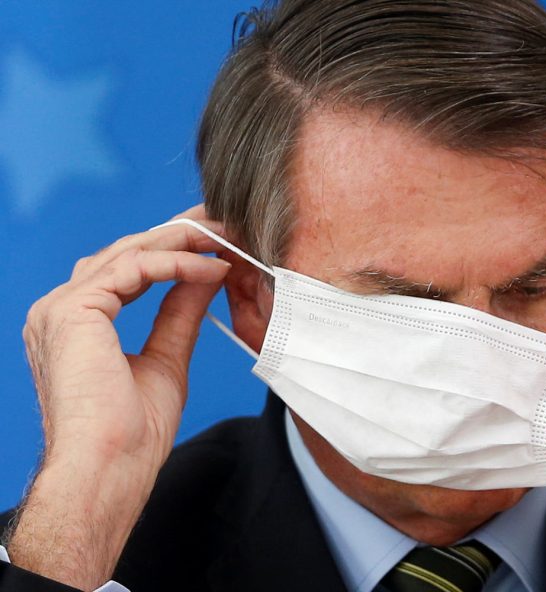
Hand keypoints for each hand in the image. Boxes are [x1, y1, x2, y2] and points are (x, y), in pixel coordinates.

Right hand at [7, 205, 229, 589]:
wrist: (109, 470)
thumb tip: (206, 276)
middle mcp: (60, 310)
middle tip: (222, 224)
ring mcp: (59, 308)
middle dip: (178, 235)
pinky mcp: (72, 311)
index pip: (126, 269)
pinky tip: (210, 267)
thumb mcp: (167, 358)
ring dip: (181, 241)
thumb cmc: (132, 434)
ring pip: (128, 252)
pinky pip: (132, 269)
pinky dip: (175, 264)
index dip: (173, 252)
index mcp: (77, 324)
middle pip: (124, 252)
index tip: (215, 245)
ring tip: (223, 237)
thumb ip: (180, 312)